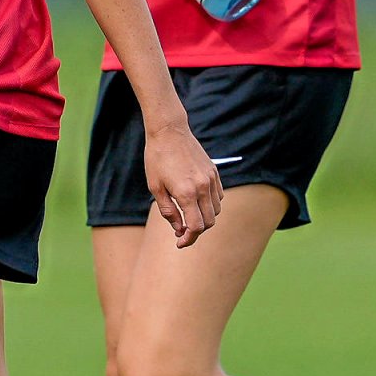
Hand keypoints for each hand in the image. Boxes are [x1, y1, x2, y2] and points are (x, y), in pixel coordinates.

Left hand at [143, 123, 221, 246]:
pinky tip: (197, 202)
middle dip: (196, 231)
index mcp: (186, 193)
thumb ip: (168, 211)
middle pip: (209, 222)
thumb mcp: (156, 188)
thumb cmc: (157, 159)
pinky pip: (219, 196)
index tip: (180, 243)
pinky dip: (211, 205)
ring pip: (216, 210)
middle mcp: (203, 187)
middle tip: (183, 232)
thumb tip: (179, 229)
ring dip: (205, 218)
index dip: (188, 239)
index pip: (196, 227)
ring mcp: (211, 179)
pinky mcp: (214, 172)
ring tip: (189, 216)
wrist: (169, 131)